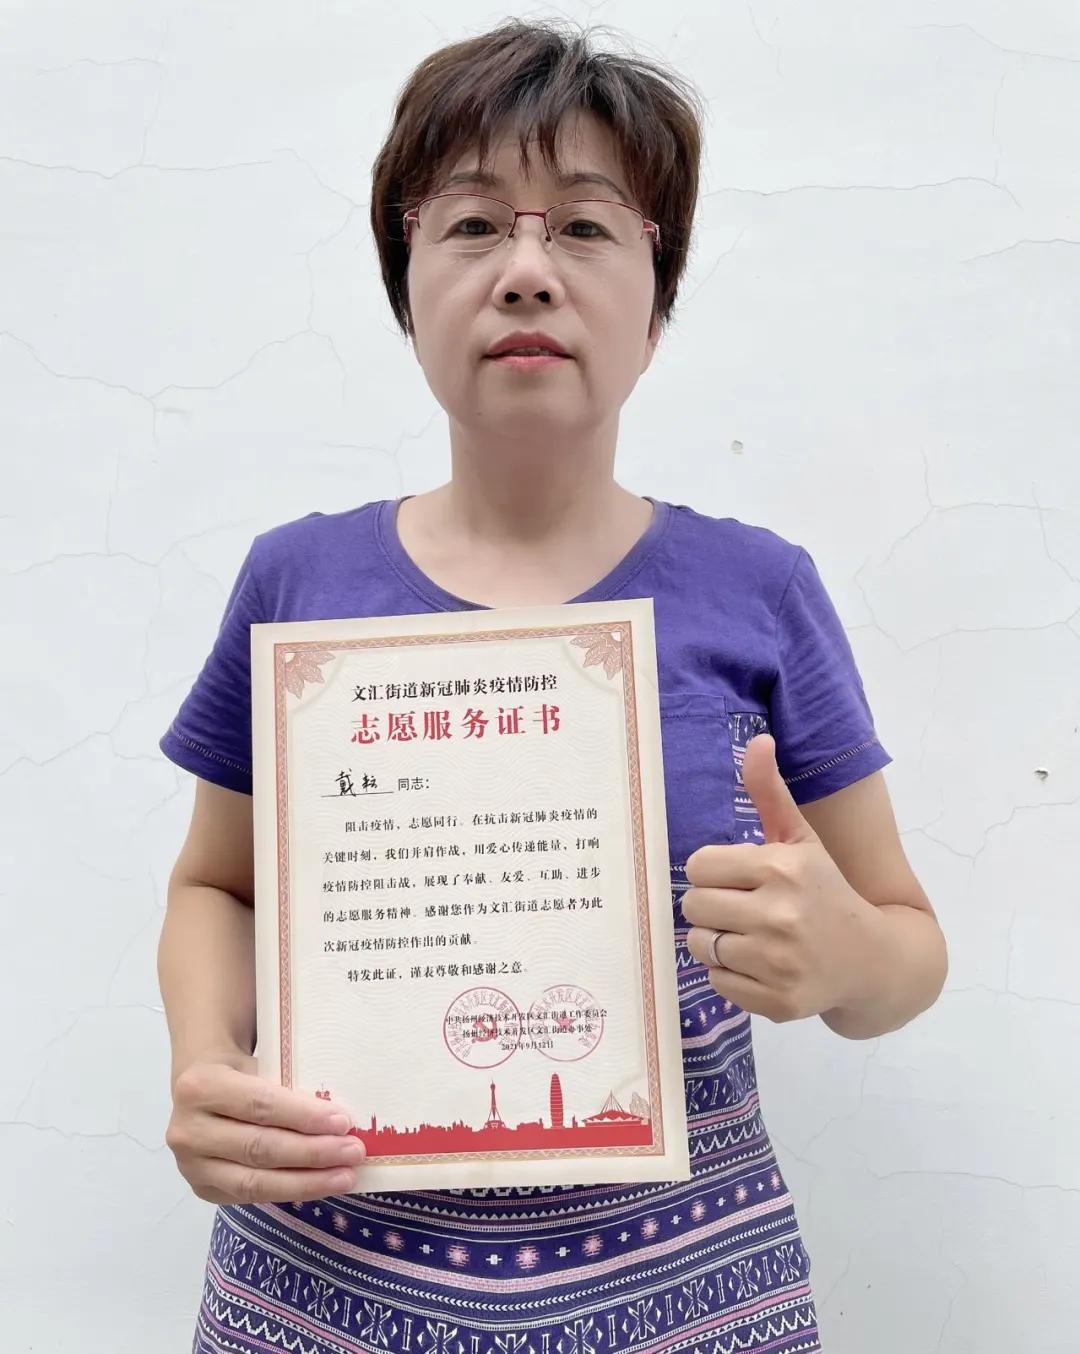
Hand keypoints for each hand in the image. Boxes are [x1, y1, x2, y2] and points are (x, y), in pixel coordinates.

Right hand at [166, 1046, 365, 1203]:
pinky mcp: (202, 1190)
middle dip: (312, 1153)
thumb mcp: (259, 1060)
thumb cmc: (241, 1068)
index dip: (303, 1117)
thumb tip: (340, 1114)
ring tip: (345, 1176)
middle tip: (353, 1152)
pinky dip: (289, 1191)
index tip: (343, 1122)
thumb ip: (288, 1081)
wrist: (198, 1087)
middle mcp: (187, 1130)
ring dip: (306, 1181)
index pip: (260, 1105)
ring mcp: (190, 1166)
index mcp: (200, 1086)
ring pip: (254, 1182)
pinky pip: (250, 1196)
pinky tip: (319, 1185)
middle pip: (259, 1147)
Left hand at [682, 733, 880, 1022]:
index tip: (735, 877)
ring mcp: (779, 962)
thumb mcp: (802, 840)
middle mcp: (780, 914)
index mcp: (782, 868)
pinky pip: (718, 981)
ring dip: (716, 940)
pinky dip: (731, 974)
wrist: (874, 958)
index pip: (699, 866)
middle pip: (693, 906)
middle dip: (710, 905)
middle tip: (739, 908)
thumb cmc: (827, 890)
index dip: (712, 871)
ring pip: (700, 945)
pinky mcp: (777, 1001)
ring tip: (748, 935)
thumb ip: (771, 793)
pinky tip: (760, 964)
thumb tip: (757, 740)